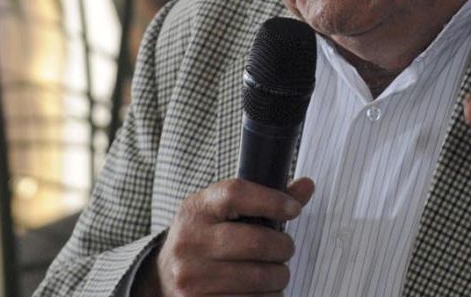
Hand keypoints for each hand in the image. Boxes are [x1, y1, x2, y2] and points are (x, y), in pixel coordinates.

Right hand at [138, 177, 315, 295]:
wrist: (163, 277)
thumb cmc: (203, 239)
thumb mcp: (222, 212)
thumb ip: (263, 199)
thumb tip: (306, 185)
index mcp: (197, 209)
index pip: (236, 194)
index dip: (271, 200)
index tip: (293, 209)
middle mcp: (190, 242)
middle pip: (256, 241)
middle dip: (283, 247)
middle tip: (285, 248)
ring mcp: (193, 277)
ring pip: (260, 277)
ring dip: (279, 276)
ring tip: (275, 272)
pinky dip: (267, 296)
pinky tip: (262, 290)